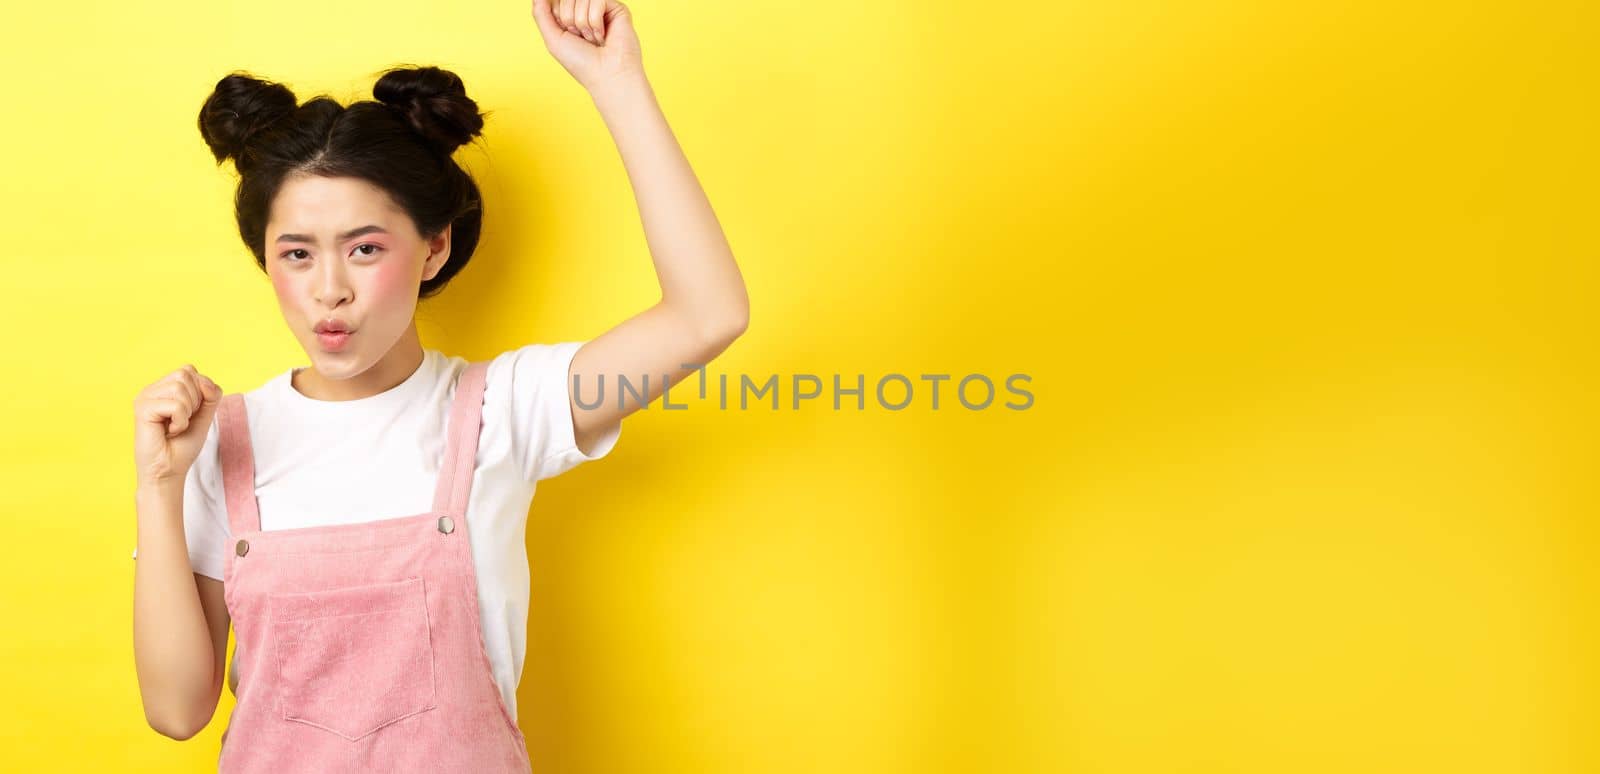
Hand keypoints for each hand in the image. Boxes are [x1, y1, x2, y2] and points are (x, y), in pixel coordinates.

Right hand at [133, 365, 221, 488]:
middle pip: (186, 374)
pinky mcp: (142, 408)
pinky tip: (169, 431)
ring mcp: (145, 397)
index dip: (200, 391)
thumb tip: (205, 381)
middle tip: (182, 420)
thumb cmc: (183, 445)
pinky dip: (181, 421)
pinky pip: (176, 405)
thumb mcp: (204, 415)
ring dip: (187, 412)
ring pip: (180, 387)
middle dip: (194, 400)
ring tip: (175, 426)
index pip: (189, 370)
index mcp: (163, 388)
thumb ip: (211, 395)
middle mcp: (152, 389)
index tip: (190, 414)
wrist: (168, 471)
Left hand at [531, 0, 643, 92]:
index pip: (557, 0)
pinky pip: (598, 1)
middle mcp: (586, 11)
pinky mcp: (617, 8)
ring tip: (594, 40)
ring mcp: (602, 9)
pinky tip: (603, 35)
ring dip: (583, 23)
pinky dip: (596, 22)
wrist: (607, 75)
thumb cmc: (582, 63)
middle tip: (582, 38)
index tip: (568, 34)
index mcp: (571, 17)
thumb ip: (541, 13)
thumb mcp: (553, 39)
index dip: (559, 16)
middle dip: (570, 20)